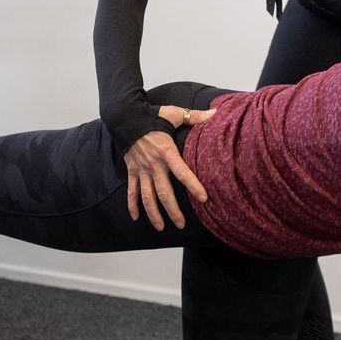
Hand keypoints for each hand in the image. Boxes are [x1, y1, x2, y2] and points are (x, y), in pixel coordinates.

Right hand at [121, 106, 213, 230]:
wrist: (125, 117)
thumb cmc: (152, 115)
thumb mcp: (175, 114)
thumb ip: (195, 116)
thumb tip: (215, 112)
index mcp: (167, 152)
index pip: (182, 172)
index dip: (193, 186)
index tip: (203, 198)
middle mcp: (153, 165)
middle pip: (164, 193)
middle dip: (173, 210)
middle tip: (181, 224)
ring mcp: (141, 170)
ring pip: (147, 196)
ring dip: (153, 213)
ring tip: (161, 227)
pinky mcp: (132, 171)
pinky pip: (131, 191)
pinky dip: (132, 204)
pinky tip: (136, 217)